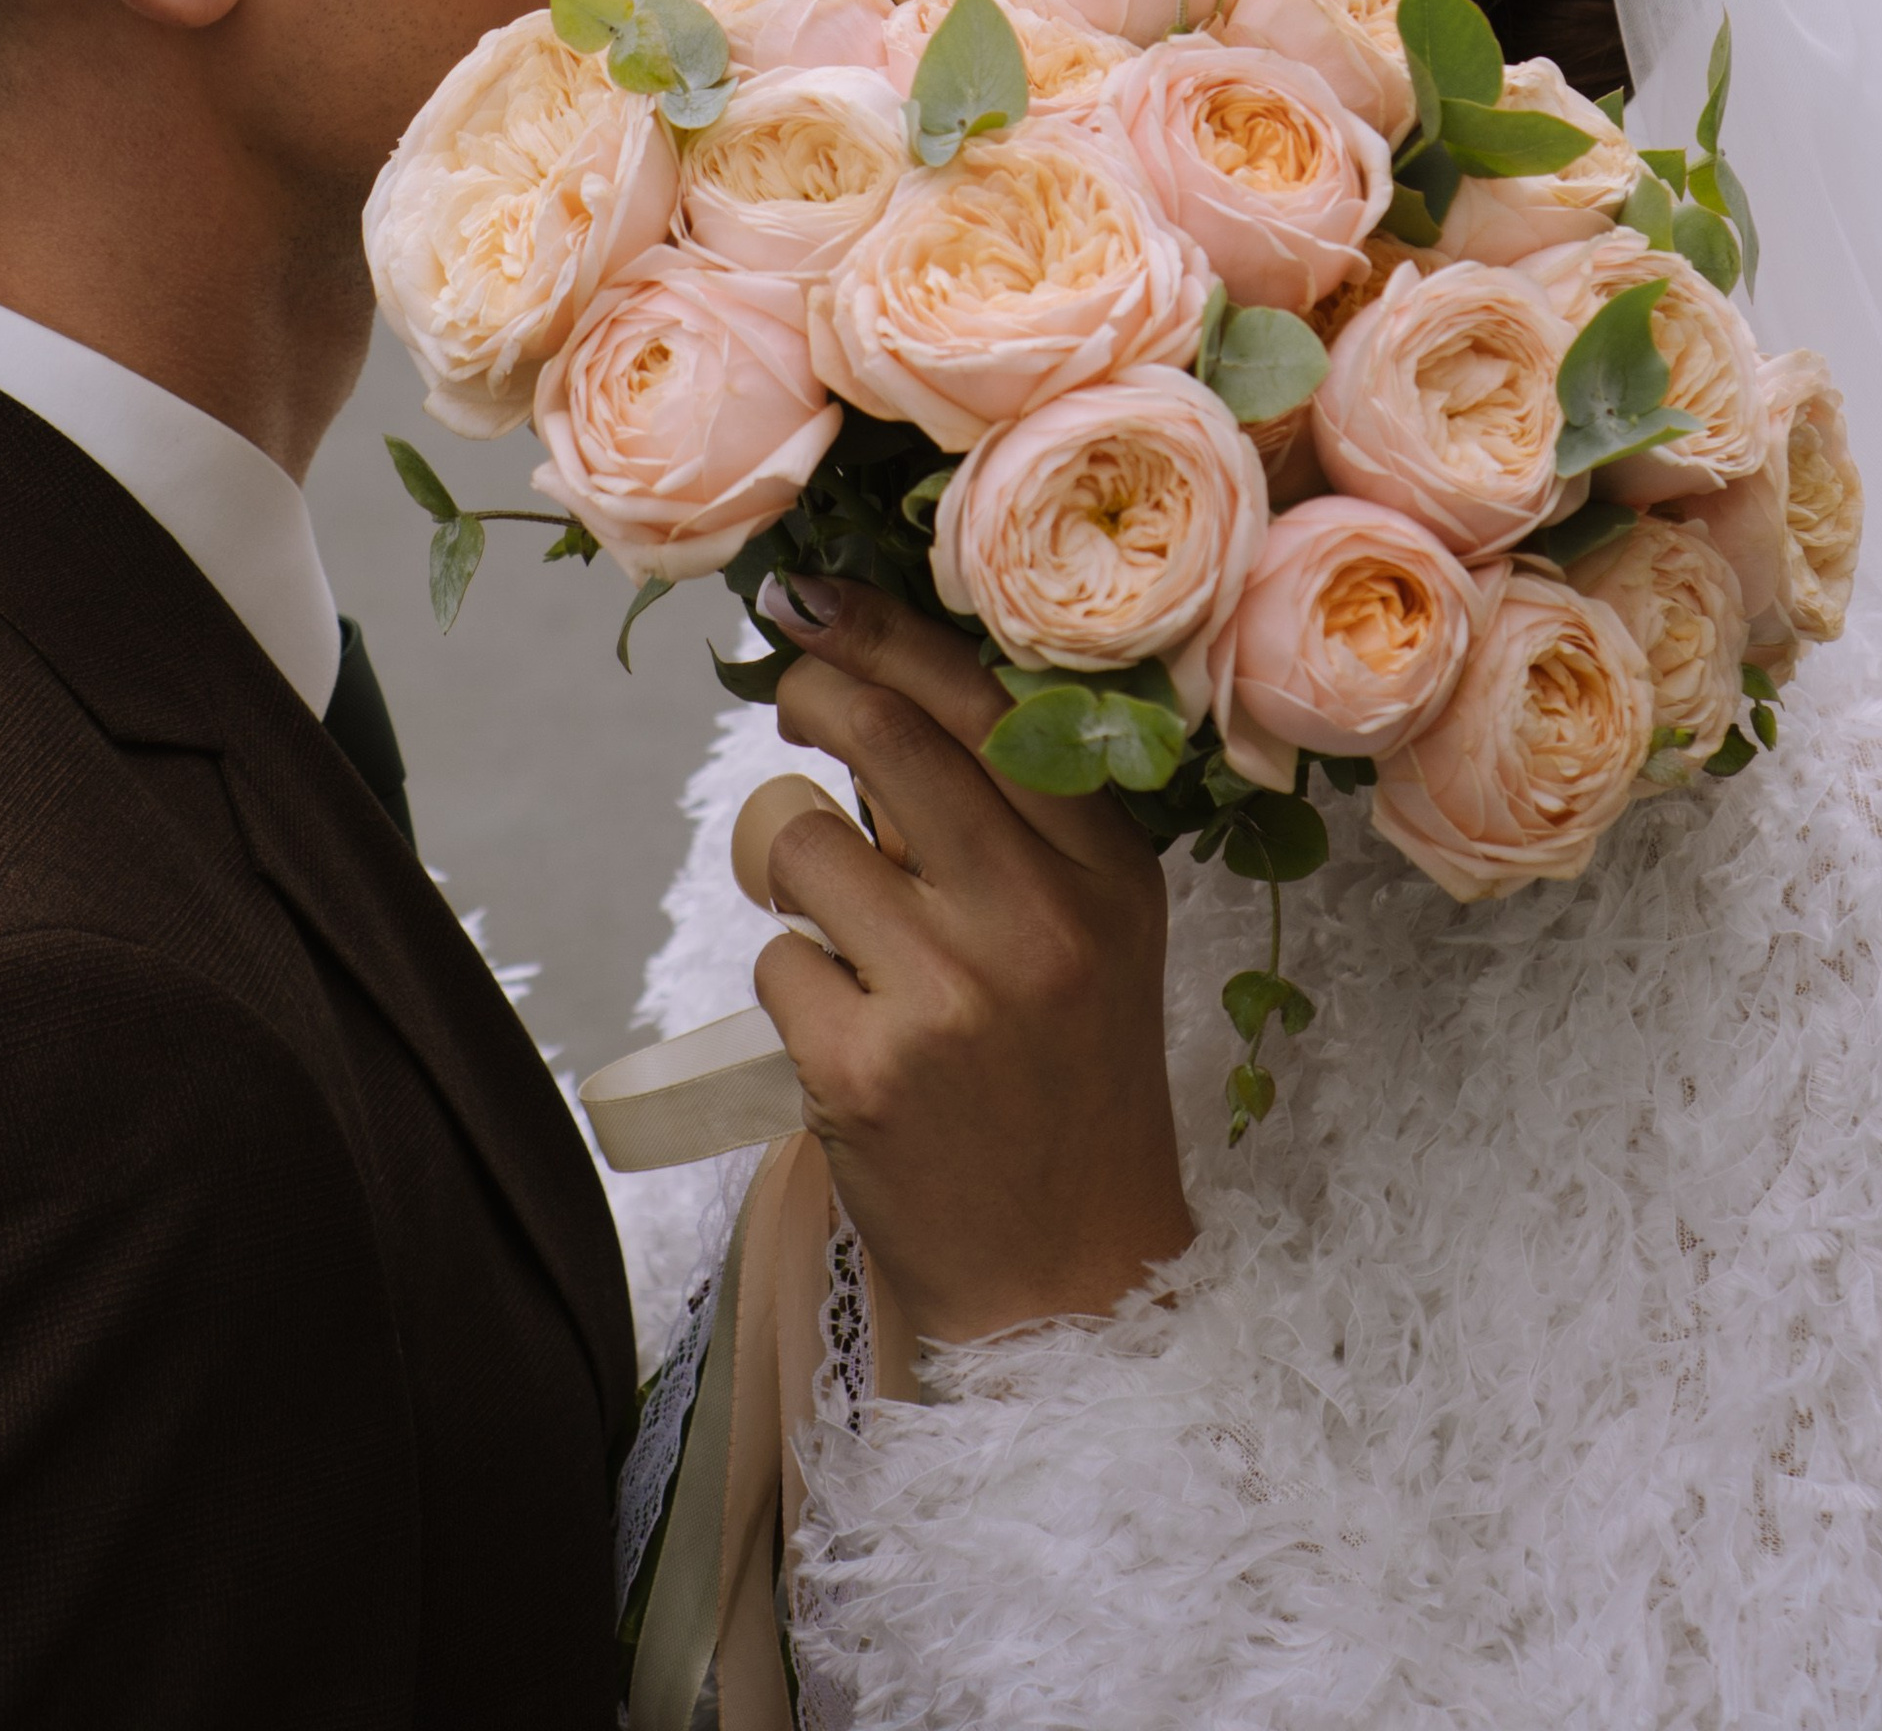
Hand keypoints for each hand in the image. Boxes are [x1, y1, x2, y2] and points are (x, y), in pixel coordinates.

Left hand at [748, 574, 1192, 1345]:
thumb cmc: (1066, 1090)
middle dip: (810, 692)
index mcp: (1107, 872)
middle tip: (790, 695)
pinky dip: (794, 984)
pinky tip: (848, 1034)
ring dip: (793, 871)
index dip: (882, 631)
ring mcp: (950, 997)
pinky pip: (774, 960)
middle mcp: (1039, 921)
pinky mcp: (863, 1071)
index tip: (811, 596)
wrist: (1069, 1286)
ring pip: (803, 843)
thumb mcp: (1094, 939)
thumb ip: (1012, 824)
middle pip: (882, 738)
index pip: (984, 705)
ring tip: (843, 930)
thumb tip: (874, 688)